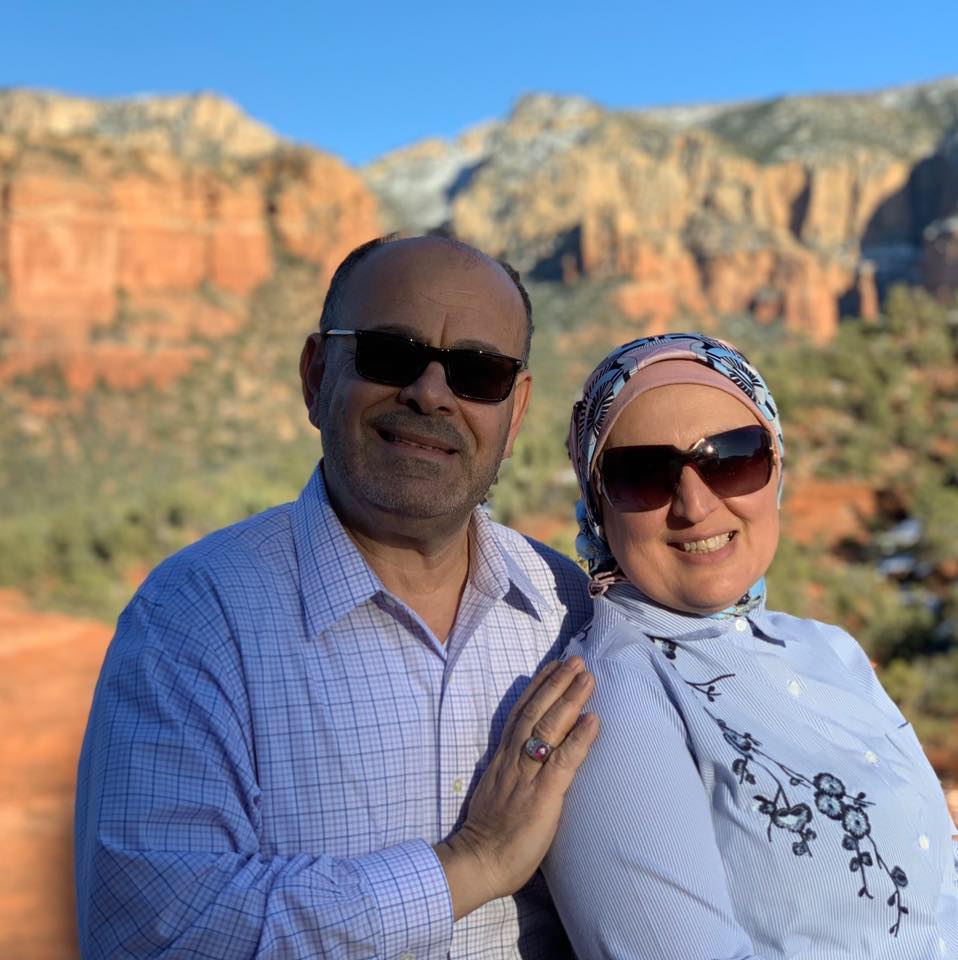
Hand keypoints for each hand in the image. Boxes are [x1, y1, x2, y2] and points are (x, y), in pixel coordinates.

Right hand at [434, 656, 598, 918]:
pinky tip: (594, 720)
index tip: (552, 667)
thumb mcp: (497, 792)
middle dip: (557, 684)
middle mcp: (513, 759)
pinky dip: (580, 739)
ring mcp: (527, 775)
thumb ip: (512, 773)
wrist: (478, 862)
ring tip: (587, 677)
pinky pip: (563, 761)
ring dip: (569, 699)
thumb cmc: (489, 835)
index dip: (537, 688)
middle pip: (535, 712)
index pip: (520, 714)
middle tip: (576, 660)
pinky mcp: (542, 796)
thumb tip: (527, 760)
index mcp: (502, 759)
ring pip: (548, 727)